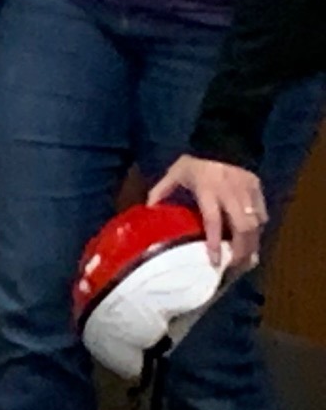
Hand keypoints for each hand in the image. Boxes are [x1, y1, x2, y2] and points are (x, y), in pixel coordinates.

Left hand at [148, 155, 268, 270]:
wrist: (221, 141)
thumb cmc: (194, 162)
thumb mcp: (174, 173)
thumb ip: (161, 191)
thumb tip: (147, 210)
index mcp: (209, 190)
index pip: (213, 221)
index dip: (214, 243)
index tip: (214, 263)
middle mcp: (231, 192)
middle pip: (242, 228)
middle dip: (240, 250)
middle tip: (233, 268)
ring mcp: (248, 190)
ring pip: (255, 224)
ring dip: (251, 244)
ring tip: (244, 262)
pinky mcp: (258, 188)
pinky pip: (261, 214)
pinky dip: (257, 230)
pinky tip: (251, 242)